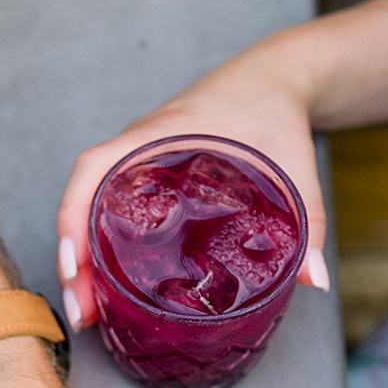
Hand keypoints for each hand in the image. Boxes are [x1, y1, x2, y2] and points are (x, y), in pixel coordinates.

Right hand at [54, 68, 329, 331]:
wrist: (272, 77)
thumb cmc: (274, 107)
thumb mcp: (293, 162)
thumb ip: (308, 218)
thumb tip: (314, 278)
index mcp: (161, 133)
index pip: (94, 168)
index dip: (74, 216)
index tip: (73, 264)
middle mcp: (138, 147)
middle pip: (81, 200)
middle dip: (72, 258)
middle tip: (81, 310)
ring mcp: (138, 162)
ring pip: (89, 208)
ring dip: (80, 258)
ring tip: (86, 308)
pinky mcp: (147, 175)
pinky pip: (107, 209)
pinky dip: (98, 246)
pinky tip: (106, 284)